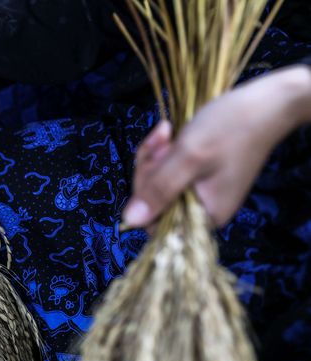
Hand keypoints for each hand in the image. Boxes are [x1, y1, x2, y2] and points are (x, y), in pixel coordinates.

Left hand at [124, 65, 310, 228]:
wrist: (266, 102)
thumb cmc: (231, 127)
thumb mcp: (189, 157)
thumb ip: (160, 189)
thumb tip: (130, 220)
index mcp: (203, 216)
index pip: (153, 222)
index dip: (144, 196)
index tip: (154, 165)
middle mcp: (201, 210)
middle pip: (152, 202)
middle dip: (149, 169)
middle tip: (163, 140)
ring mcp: (199, 193)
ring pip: (156, 183)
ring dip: (154, 156)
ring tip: (167, 132)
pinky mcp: (197, 176)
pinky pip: (166, 171)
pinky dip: (163, 151)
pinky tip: (168, 131)